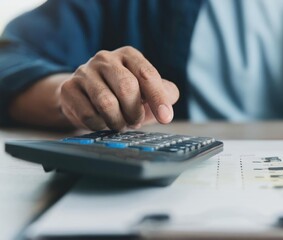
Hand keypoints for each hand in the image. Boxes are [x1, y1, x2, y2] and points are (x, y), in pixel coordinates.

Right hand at [60, 46, 178, 130]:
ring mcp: (84, 71)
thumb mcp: (148, 92)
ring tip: (120, 123)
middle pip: (127, 87)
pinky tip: (102, 122)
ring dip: (118, 121)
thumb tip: (168, 103)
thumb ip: (165, 94)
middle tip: (135, 121)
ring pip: (106, 103)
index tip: (166, 118)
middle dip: (135, 111)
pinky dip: (100, 125)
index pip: (147, 74)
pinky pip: (88, 114)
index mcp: (129, 55)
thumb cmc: (125, 95)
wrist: (87, 98)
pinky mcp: (68, 88)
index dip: (158, 98)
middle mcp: (106, 58)